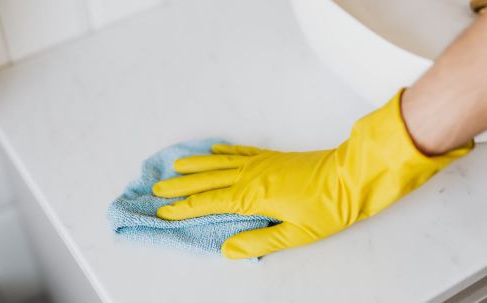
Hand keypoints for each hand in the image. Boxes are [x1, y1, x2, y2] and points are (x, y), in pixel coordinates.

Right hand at [153, 91, 472, 258]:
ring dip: (194, 166)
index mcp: (254, 197)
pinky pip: (239, 152)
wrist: (352, 175)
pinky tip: (212, 151)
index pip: (210, 203)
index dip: (184, 208)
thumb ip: (260, 241)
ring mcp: (260, 163)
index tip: (163, 210)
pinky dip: (221, 152)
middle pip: (207, 181)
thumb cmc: (329, 207)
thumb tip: (227, 249)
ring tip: (174, 167)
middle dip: (180, 186)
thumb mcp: (297, 234)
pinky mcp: (271, 157)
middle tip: (156, 187)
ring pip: (218, 164)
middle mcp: (251, 176)